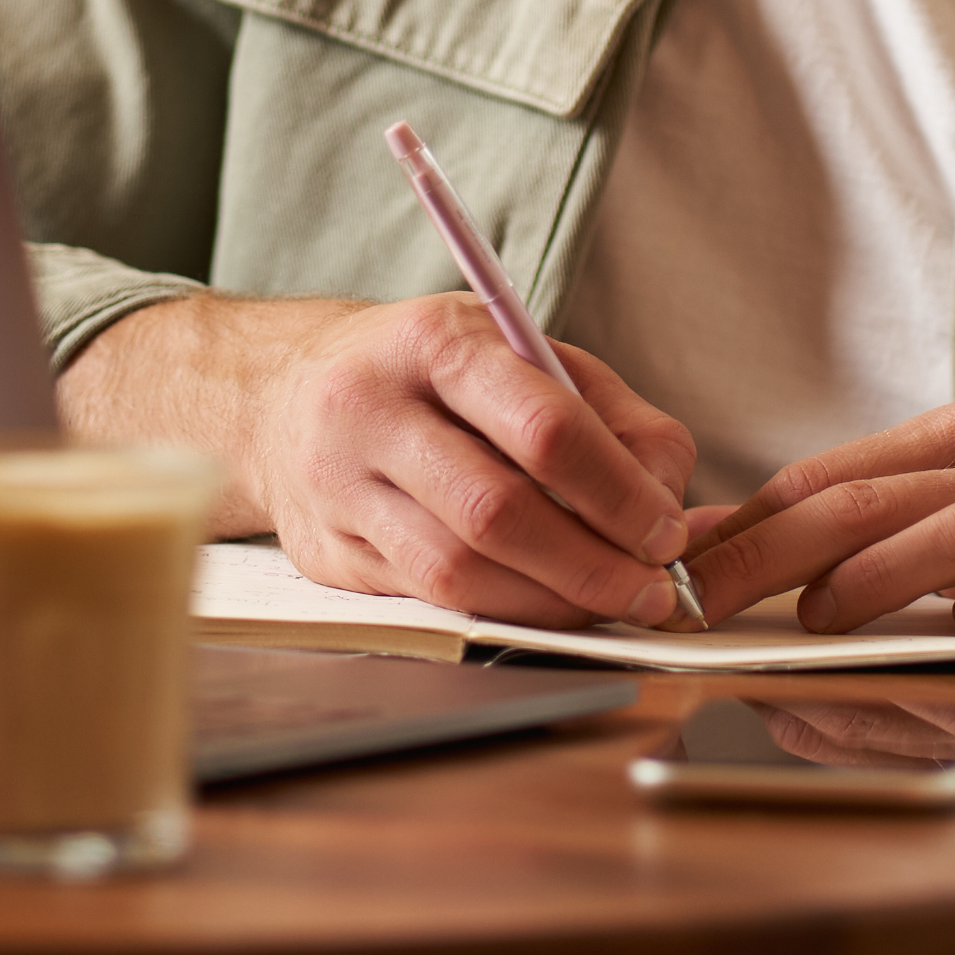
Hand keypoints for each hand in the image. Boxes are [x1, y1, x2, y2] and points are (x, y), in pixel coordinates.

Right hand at [59, 293, 697, 628]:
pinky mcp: (328, 552)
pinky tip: (546, 607)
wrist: (284, 393)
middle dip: (592, 563)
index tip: (666, 529)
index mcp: (434, 342)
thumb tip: (670, 497)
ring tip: (609, 605)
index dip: (617, 491)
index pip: (542, 426)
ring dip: (550, 601)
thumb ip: (607, 413)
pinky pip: (427, 599)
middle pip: (498, 510)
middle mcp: (373, 409)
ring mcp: (339, 486)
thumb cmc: (429, 372)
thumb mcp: (518, 350)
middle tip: (651, 590)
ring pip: (457, 570)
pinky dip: (502, 612)